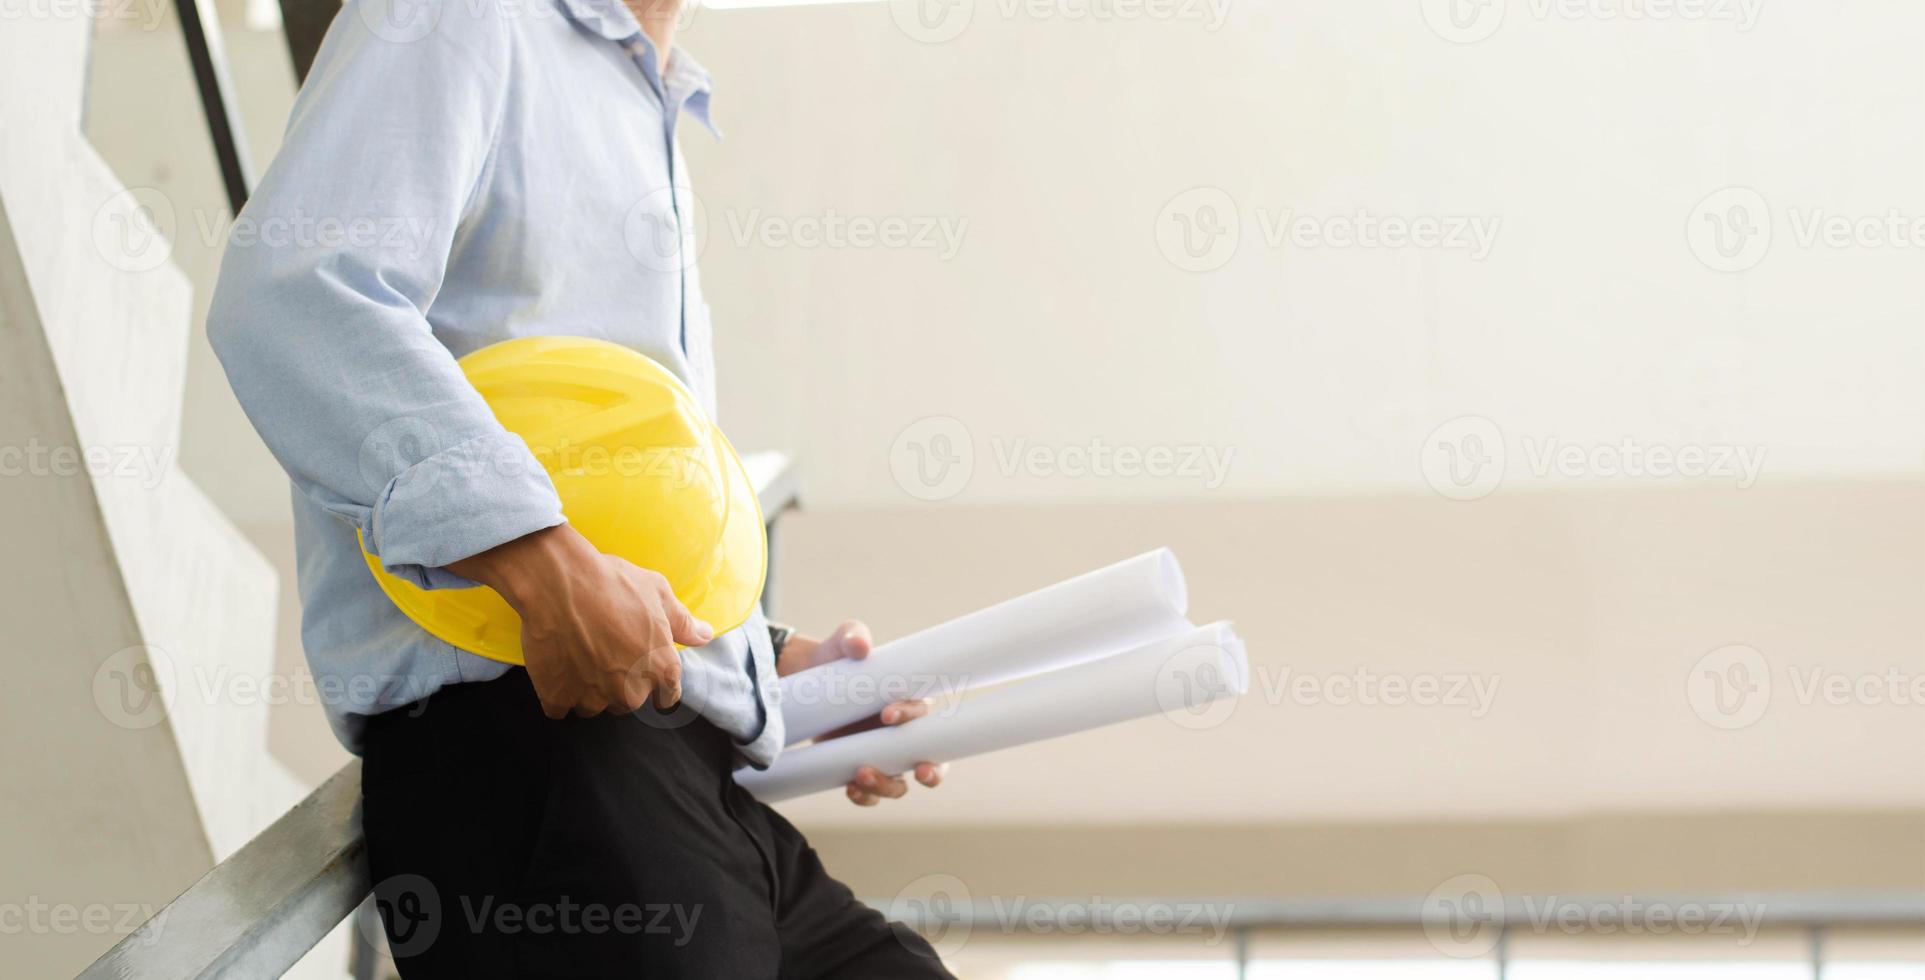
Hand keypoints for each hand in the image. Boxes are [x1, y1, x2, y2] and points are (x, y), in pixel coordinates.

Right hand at [448, 524, 713, 718]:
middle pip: (627, 701)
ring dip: (586, 689)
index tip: (642, 673)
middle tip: (603, 650)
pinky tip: (555, 664)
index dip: (656, 686)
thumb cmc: (613, 583)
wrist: (559, 583)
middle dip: (617, 683)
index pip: (667, 697)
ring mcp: (592, 699)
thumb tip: (705, 636)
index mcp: (661, 669)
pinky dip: (556, 690)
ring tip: (577, 654)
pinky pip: (559, 706)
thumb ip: (683, 622)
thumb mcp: (658, 593)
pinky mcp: (557, 699)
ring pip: (592, 706)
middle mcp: (630, 691)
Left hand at [775, 619, 947, 805]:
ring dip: (888, 785)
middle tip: (920, 770)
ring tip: (862, 775)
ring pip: (899, 783)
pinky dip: (865, 796)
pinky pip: (870, 792)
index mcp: (908, 702)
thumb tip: (861, 646)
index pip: (923, 714)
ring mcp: (880, 755)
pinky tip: (851, 789)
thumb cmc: (836, 657)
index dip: (912, 717)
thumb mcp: (845, 639)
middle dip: (932, 770)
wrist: (804, 679)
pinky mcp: (859, 767)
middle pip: (931, 760)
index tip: (887, 715)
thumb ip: (853, 636)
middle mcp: (901, 734)